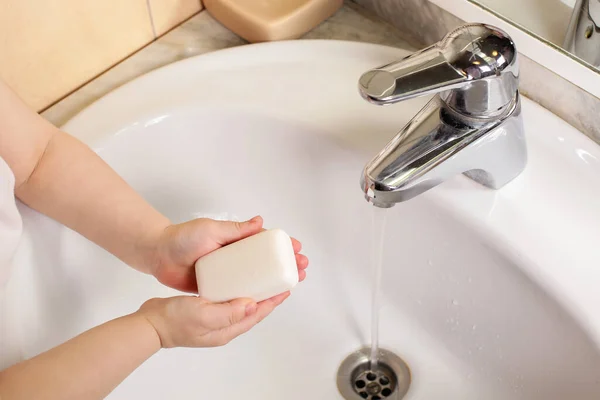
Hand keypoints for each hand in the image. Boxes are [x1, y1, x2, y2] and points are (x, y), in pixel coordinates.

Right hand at [138, 291, 289, 347]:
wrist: (150, 323)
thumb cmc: (174, 321)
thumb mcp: (203, 315)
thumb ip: (229, 312)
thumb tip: (253, 305)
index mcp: (228, 328)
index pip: (258, 312)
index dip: (274, 299)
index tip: (287, 285)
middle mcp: (226, 324)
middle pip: (255, 307)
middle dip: (270, 293)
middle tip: (281, 277)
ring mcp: (217, 317)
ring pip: (244, 301)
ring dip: (257, 288)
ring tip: (266, 274)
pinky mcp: (208, 308)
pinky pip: (230, 296)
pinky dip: (240, 286)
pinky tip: (240, 276)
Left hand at [151, 216, 307, 292]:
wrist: (158, 256)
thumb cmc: (182, 238)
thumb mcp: (210, 229)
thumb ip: (234, 228)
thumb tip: (260, 221)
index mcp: (236, 239)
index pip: (265, 242)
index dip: (283, 245)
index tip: (298, 249)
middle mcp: (235, 256)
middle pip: (266, 261)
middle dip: (286, 263)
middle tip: (301, 269)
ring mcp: (228, 273)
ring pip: (256, 278)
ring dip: (275, 281)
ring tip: (292, 284)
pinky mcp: (218, 287)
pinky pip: (239, 292)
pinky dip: (255, 295)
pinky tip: (267, 300)